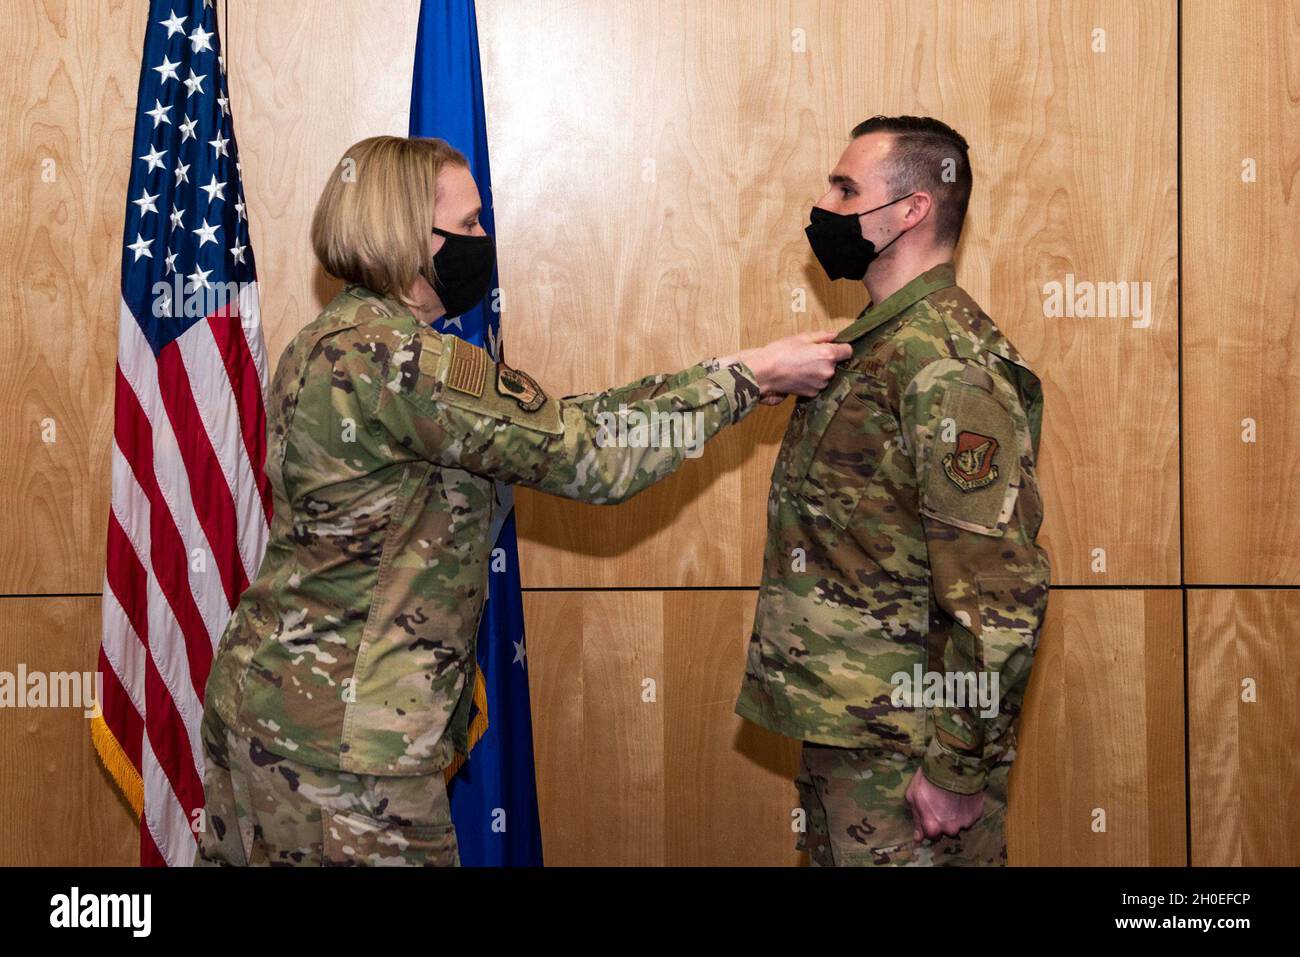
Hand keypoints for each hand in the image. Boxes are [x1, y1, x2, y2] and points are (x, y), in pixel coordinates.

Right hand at [726, 330, 850, 399]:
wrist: (764, 373)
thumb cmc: (780, 352)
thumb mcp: (801, 338)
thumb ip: (822, 336)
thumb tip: (835, 335)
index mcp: (828, 354)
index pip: (848, 351)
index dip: (841, 348)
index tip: (833, 347)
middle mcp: (828, 371)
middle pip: (837, 364)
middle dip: (828, 359)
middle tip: (810, 355)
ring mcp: (820, 384)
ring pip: (827, 375)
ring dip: (820, 371)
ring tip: (802, 365)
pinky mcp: (812, 393)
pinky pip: (818, 384)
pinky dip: (812, 380)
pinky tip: (799, 375)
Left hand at [904, 768, 984, 840]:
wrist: (952, 766)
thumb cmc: (928, 780)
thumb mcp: (913, 797)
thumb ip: (916, 819)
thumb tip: (918, 838)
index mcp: (933, 827)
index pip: (931, 835)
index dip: (929, 823)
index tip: (930, 812)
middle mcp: (950, 829)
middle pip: (946, 831)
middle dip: (944, 821)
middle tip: (942, 803)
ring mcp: (965, 822)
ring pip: (959, 824)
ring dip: (956, 815)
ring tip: (953, 798)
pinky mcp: (976, 814)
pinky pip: (970, 816)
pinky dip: (966, 809)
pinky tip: (962, 797)